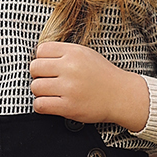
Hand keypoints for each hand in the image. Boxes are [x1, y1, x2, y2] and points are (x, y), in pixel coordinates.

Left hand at [30, 41, 150, 131]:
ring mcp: (69, 88)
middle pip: (35, 68)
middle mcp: (71, 68)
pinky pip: (40, 105)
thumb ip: (64, 53)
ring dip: (40, 92)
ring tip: (52, 93)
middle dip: (38, 75)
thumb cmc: (103, 76)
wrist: (122, 95)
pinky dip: (41, 105)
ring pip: (35, 87)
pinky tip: (51, 103)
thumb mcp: (86, 54)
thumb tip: (40, 57)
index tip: (48, 67)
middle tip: (48, 81)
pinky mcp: (68, 106)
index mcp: (74, 53)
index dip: (42, 59)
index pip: (41, 50)